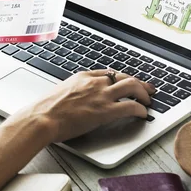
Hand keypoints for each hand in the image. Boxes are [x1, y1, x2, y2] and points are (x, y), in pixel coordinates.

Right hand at [25, 70, 155, 142]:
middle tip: (147, 89)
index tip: (127, 83)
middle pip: (124, 77)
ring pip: (132, 86)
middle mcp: (94, 82)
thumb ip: (73, 92)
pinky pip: (131, 106)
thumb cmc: (45, 110)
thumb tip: (76, 99)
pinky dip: (141, 110)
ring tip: (148, 101)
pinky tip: (143, 114)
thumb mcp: (60, 92)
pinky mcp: (105, 110)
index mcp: (82, 77)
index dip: (121, 78)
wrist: (42, 117)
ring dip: (144, 94)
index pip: (108, 73)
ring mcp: (101, 95)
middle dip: (139, 83)